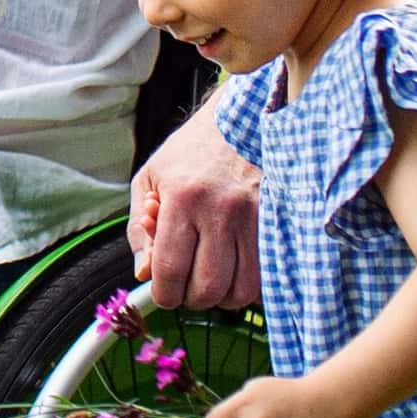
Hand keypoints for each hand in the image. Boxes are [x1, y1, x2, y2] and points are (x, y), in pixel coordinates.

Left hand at [133, 119, 262, 310]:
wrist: (241, 119)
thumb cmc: (190, 151)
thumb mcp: (150, 179)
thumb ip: (139, 229)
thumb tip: (143, 274)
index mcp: (183, 198)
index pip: (171, 270)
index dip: (164, 293)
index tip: (163, 291)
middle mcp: (221, 210)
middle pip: (208, 288)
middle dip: (192, 298)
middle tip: (187, 284)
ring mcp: (254, 218)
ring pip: (241, 290)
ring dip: (223, 296)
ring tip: (212, 277)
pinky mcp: (277, 222)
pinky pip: (265, 276)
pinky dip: (248, 285)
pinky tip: (235, 269)